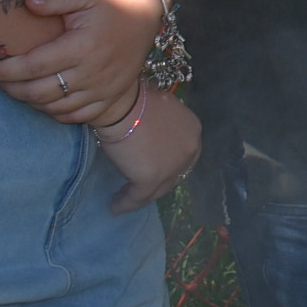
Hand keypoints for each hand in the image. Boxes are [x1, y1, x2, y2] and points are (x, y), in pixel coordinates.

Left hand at [0, 0, 163, 125]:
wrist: (146, 14)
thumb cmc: (110, 1)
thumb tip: (24, 2)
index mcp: (83, 46)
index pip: (32, 66)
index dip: (3, 70)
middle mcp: (93, 72)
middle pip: (39, 92)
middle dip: (9, 88)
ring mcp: (103, 88)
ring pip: (55, 107)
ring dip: (29, 101)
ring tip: (15, 88)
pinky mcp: (111, 97)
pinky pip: (77, 116)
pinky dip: (54, 112)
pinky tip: (42, 100)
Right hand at [100, 88, 202, 212]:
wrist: (122, 103)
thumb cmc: (134, 100)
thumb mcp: (158, 112)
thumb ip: (160, 127)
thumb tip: (148, 137)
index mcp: (192, 130)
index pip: (182, 155)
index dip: (167, 166)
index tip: (150, 169)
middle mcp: (189, 149)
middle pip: (172, 174)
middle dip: (156, 184)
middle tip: (137, 189)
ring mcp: (173, 165)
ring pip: (156, 188)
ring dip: (139, 196)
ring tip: (122, 200)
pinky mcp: (152, 177)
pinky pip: (138, 196)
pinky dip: (125, 203)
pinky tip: (114, 206)